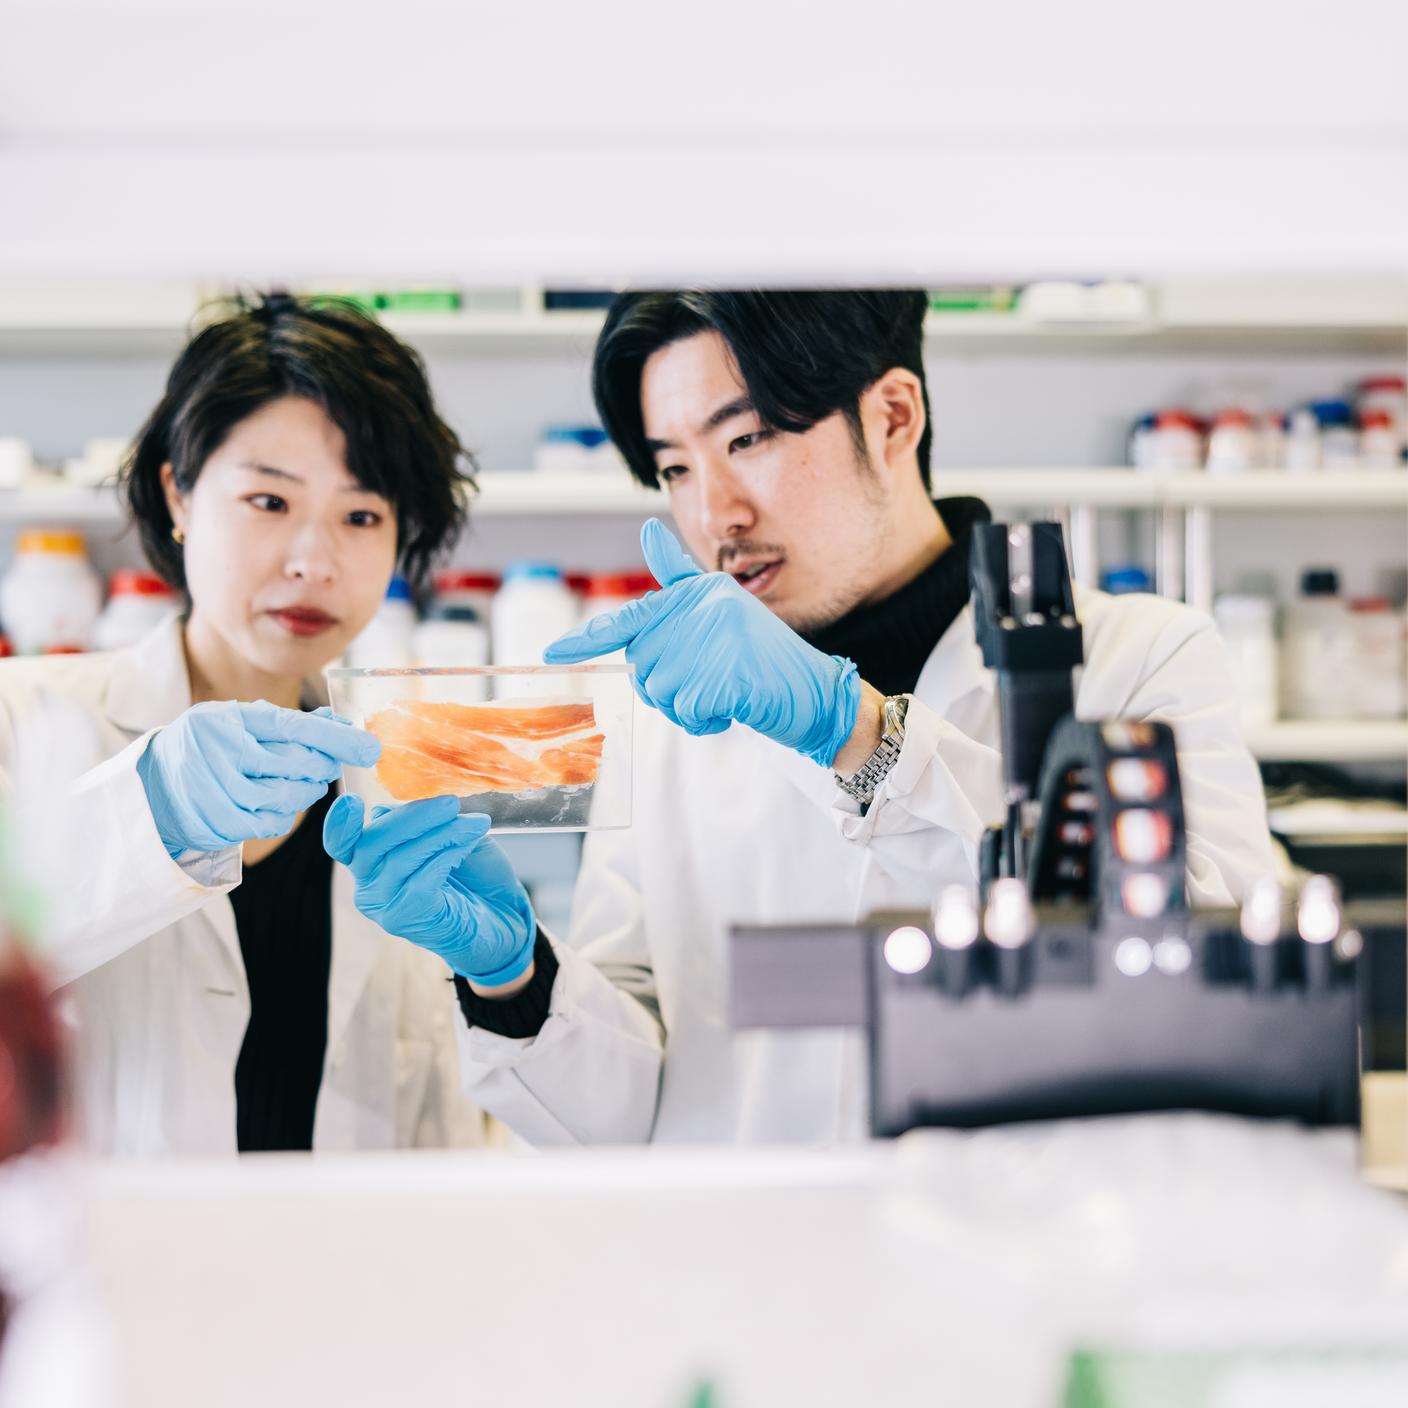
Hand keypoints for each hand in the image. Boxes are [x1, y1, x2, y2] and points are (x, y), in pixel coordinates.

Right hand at [136, 701, 379, 856]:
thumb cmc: (210, 748)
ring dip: (306, 794)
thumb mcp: (240, 723)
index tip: (370, 748)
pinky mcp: (214, 822)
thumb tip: (342, 722)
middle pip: (296, 764)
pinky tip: (278, 806)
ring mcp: (213, 789)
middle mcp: (218, 750)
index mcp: (228, 718)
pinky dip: (284, 817)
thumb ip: (287, 724)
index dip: (336, 738)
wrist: (151, 786)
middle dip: (322, 767)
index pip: (293, 726)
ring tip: (303, 785)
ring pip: (287, 797)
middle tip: (325, 766)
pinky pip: (270, 824)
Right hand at [322, 794, 535, 986]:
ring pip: (402, 858)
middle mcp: (369, 888)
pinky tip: (468, 846)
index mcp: (370, 863)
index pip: (342, 843)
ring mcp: (385, 907)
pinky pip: (421, 880)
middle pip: (371, 843)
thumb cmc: (475, 875)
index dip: (339, 824)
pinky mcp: (407, 920)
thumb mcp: (447, 836)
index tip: (351, 800)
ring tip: (475, 824)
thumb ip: (418, 822)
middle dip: (412, 816)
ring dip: (442, 834)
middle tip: (451, 804)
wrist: (505, 916)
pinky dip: (447, 856)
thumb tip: (390, 809)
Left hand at [543, 519, 859, 767]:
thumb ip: (679, 582)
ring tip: (727, 692)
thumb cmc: (764, 657)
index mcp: (697, 594)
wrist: (817, 691)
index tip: (552, 653)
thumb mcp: (721, 612)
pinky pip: (687, 712)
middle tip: (713, 683)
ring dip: (689, 708)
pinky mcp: (725, 677)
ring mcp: (714, 643)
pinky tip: (736, 707)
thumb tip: (648, 528)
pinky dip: (707, 721)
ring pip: (662, 694)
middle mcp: (702, 611)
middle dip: (672, 688)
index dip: (589, 639)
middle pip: (645, 668)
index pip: (633, 617)